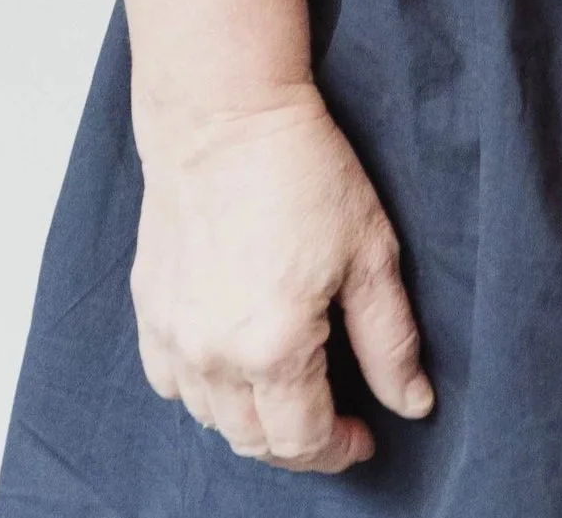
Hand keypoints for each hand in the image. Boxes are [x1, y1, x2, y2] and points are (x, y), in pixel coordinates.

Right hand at [130, 82, 433, 471]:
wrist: (224, 115)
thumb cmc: (301, 170)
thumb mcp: (370, 252)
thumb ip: (390, 341)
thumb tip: (412, 404)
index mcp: (273, 348)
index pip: (303, 440)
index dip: (339, 448)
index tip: (364, 435)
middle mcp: (213, 355)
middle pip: (254, 442)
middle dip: (299, 443)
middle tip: (334, 420)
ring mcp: (173, 336)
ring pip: (210, 419)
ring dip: (252, 420)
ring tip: (289, 391)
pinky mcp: (149, 310)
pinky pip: (170, 383)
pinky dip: (204, 391)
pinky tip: (233, 364)